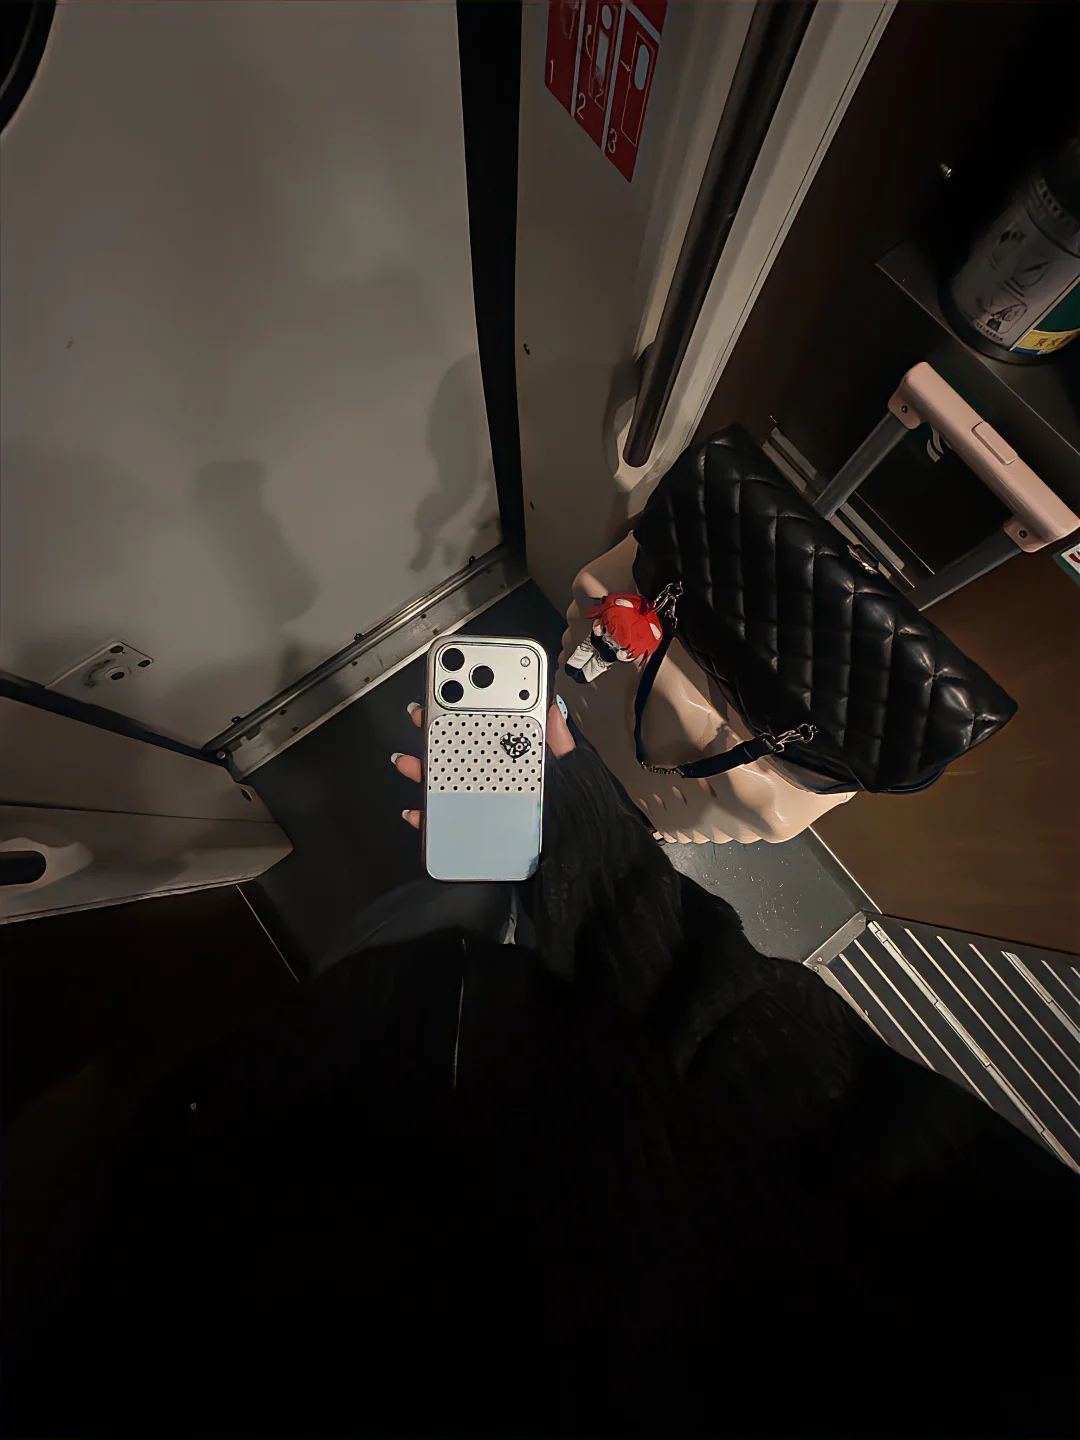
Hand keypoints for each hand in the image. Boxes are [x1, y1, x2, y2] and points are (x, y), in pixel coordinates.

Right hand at [393, 698, 575, 828]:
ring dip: (424, 773)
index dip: (468, 714)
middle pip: (462, 757)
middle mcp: (500, 786)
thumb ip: (562, 745)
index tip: (449, 696)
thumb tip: (554, 709)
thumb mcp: (575, 776)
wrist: (581, 866)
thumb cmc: (579, 818)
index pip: (491, 735)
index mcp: (521, 767)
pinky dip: (428, 818)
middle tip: (421, 720)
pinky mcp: (479, 837)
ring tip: (410, 763)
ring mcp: (486, 810)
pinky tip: (418, 812)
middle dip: (436, 737)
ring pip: (447, 787)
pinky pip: (448, 825)